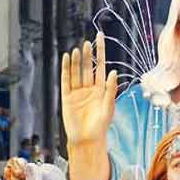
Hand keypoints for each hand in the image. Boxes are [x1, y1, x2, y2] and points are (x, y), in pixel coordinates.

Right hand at [61, 33, 116, 147]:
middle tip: (88, 43)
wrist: (87, 140)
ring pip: (77, 72)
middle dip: (88, 55)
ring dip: (77, 61)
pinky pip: (66, 80)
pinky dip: (66, 70)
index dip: (100, 52)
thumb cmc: (100, 126)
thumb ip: (111, 89)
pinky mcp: (67, 97)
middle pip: (88, 67)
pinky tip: (67, 59)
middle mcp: (89, 88)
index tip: (100, 38)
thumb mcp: (109, 107)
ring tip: (78, 50)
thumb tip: (114, 72)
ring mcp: (77, 92)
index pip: (101, 66)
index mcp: (101, 89)